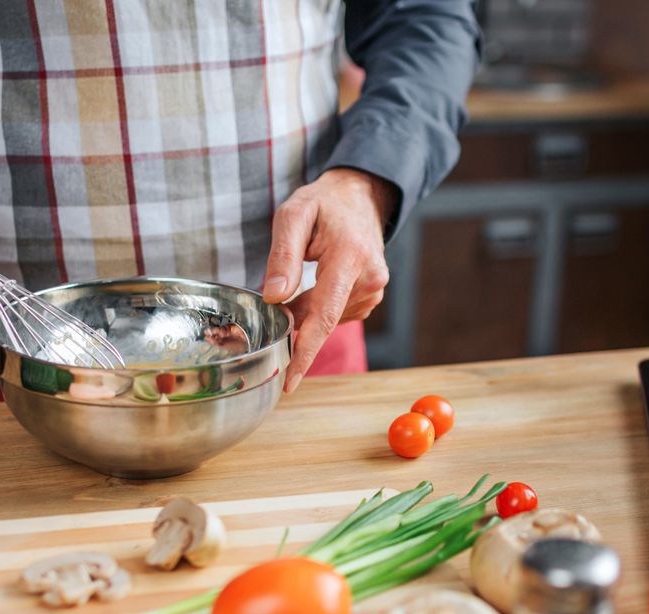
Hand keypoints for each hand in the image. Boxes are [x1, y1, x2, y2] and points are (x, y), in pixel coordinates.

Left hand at [263, 167, 395, 391]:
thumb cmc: (324, 204)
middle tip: (273, 306)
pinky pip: (336, 313)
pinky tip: (318, 284)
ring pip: (328, 318)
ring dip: (306, 310)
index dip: (305, 351)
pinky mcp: (372, 296)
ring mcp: (375, 290)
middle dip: (294, 323)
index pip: (325, 315)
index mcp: (350, 258)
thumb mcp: (294, 215)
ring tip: (302, 279)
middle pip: (322, 319)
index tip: (290, 381)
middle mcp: (370, 278)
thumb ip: (283, 257)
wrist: (360, 197)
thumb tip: (274, 299)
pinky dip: (319, 307)